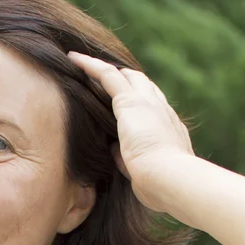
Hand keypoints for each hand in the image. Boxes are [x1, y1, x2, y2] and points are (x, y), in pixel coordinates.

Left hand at [67, 51, 196, 212]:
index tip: (125, 98)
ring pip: (124, 76)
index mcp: (168, 130)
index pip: (153, 108)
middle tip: (103, 74)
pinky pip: (107, 76)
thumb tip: (113, 150)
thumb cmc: (159, 185)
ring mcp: (148, 103)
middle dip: (124, 78)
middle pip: (142, 85)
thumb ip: (127, 158)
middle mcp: (161, 111)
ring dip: (102, 68)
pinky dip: (90, 66)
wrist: (170, 178)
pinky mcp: (130, 101)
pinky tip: (74, 60)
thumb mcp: (142, 172)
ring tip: (81, 62)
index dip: (139, 101)